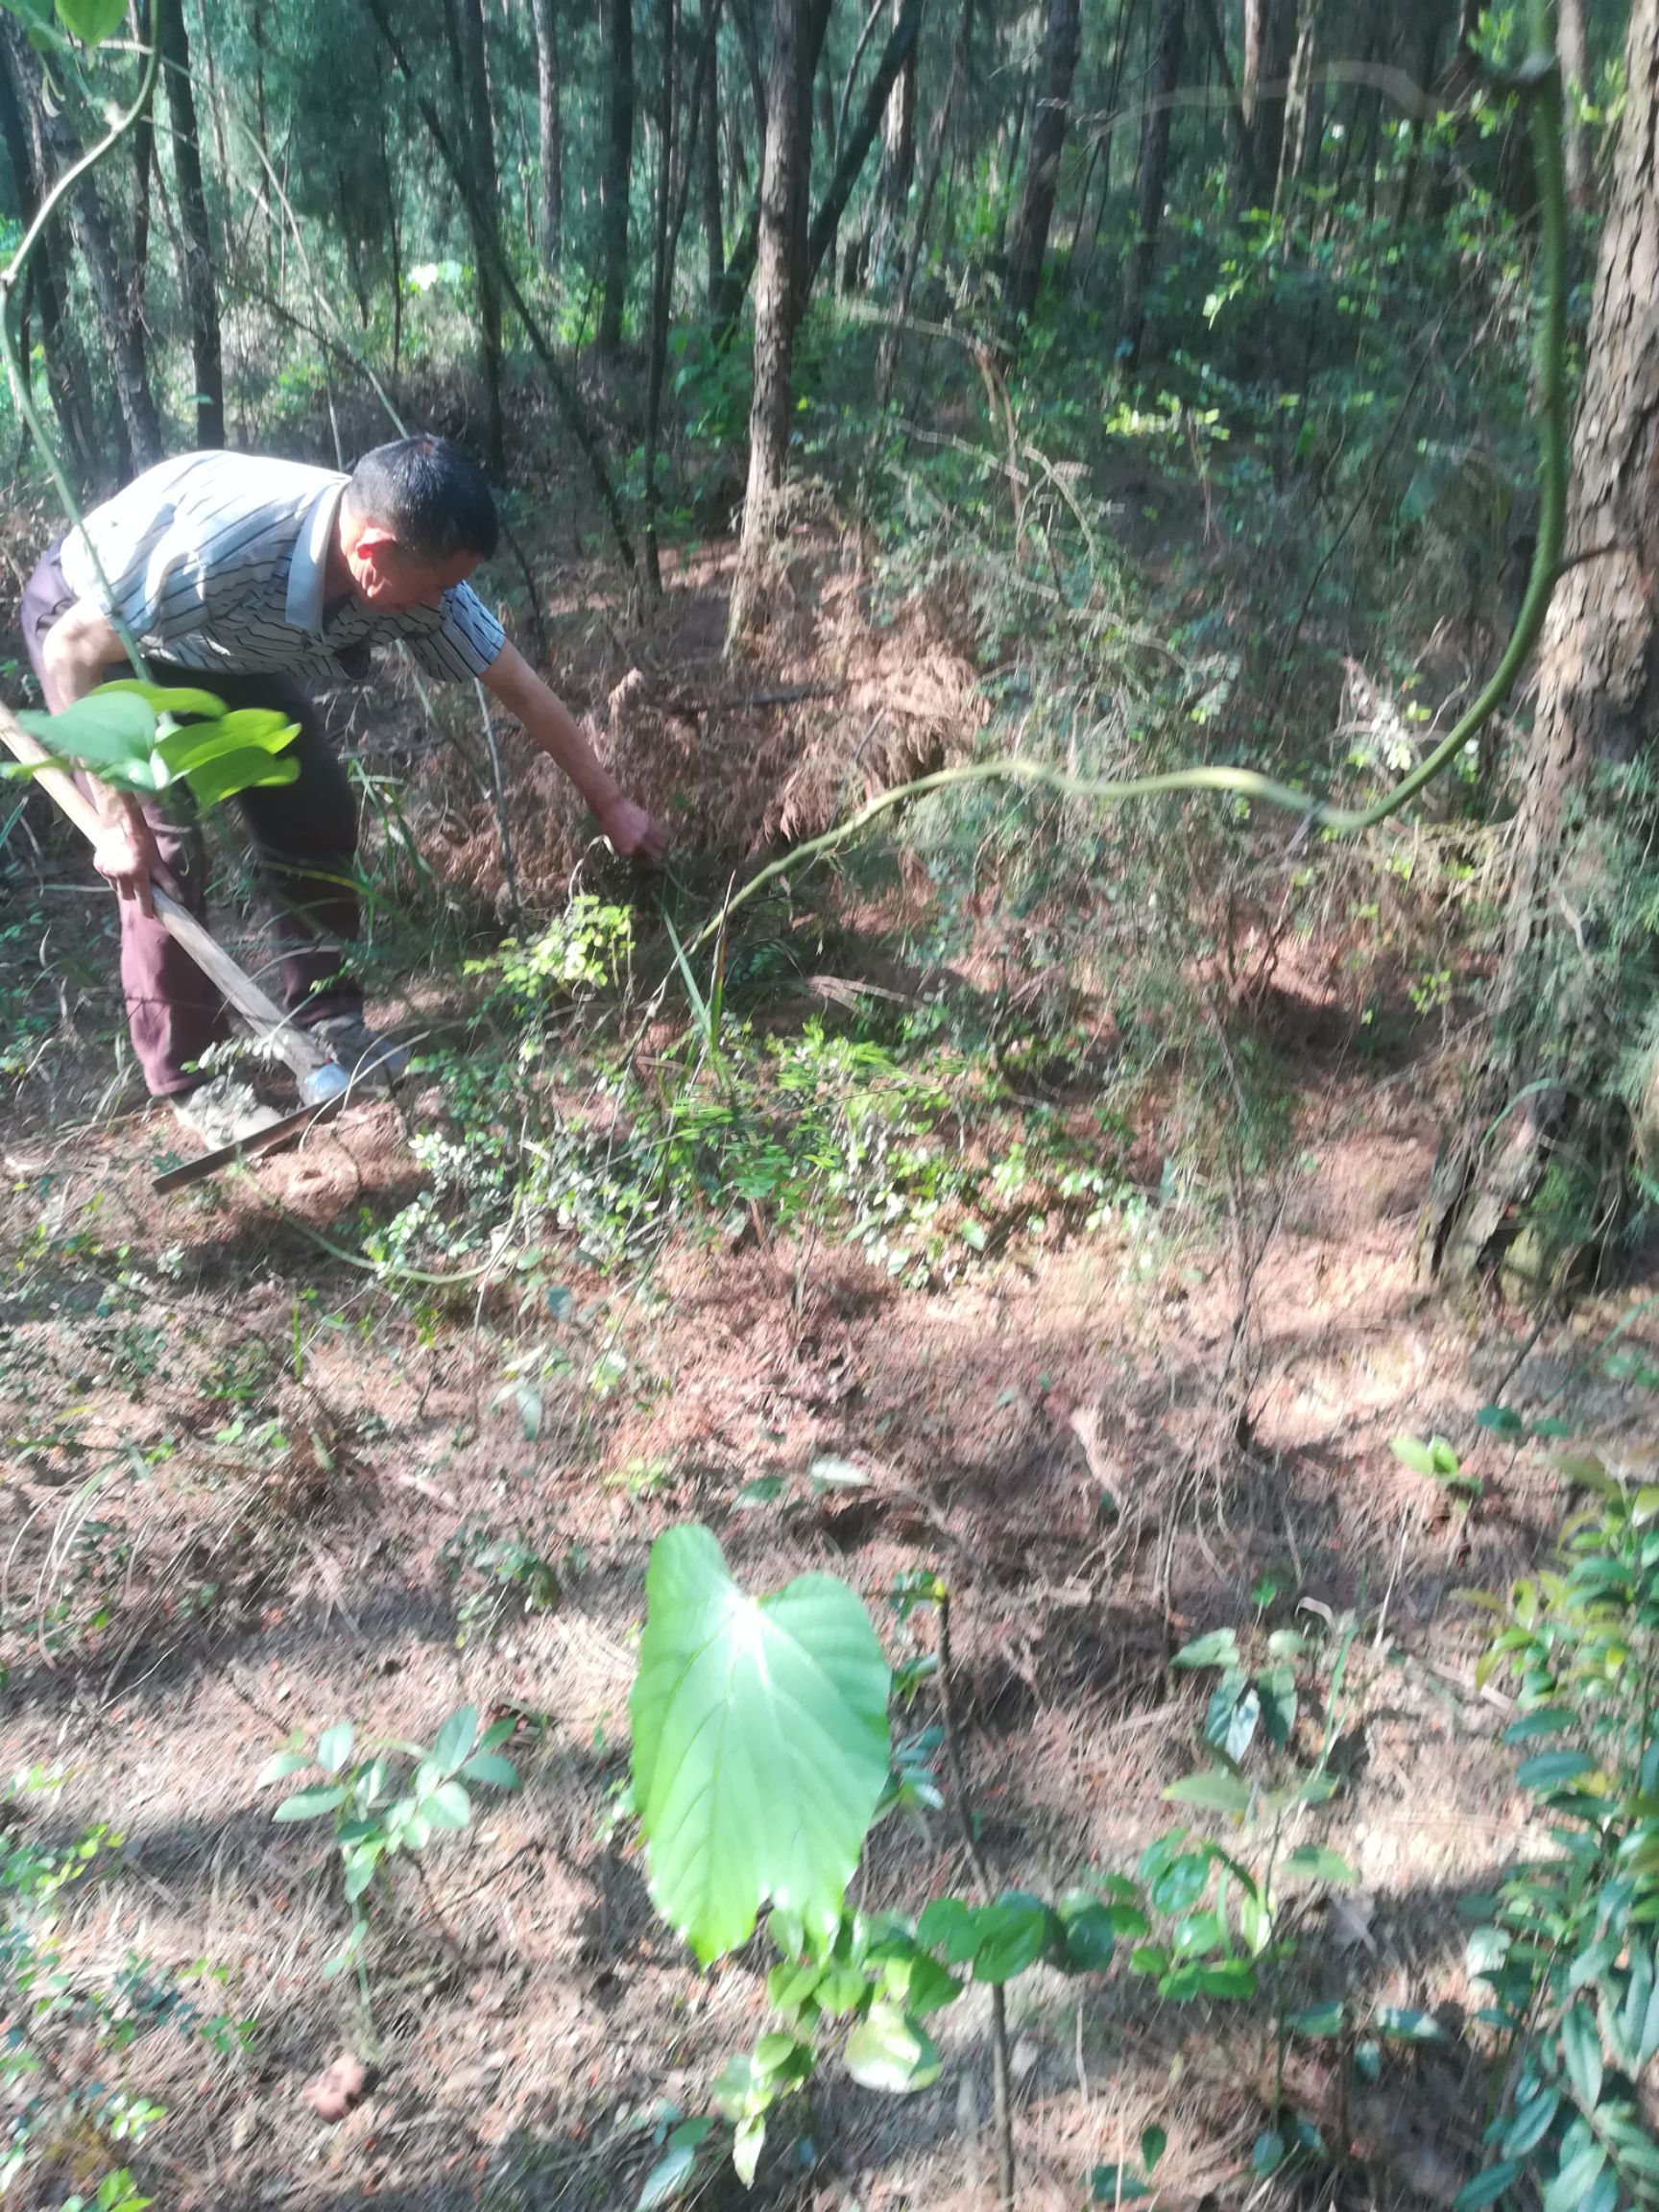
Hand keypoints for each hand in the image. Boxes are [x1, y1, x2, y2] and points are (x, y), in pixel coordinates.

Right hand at [91, 791, 161, 917]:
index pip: (143, 899)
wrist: (122, 823)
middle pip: (127, 896)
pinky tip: (119, 865)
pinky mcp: (99, 865)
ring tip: (130, 874)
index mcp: (137, 875)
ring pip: (116, 888)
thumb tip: (178, 899)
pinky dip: (114, 876)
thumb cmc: (144, 842)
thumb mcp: (157, 862)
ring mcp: (108, 871)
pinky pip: (108, 878)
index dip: (147, 909)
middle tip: (140, 887)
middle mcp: (120, 875)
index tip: (150, 914)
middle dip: (134, 895)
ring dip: (123, 886)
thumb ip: (167, 882)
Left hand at [599, 794, 667, 864]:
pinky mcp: (649, 822)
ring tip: (663, 846)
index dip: (644, 858)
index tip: (645, 856)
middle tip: (658, 856)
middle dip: (657, 856)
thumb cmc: (608, 825)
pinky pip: (661, 831)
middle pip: (655, 855)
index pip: (641, 859)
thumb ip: (625, 849)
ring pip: (662, 843)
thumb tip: (634, 852)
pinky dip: (665, 834)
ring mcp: (645, 833)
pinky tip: (665, 835)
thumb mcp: (613, 842)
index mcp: (628, 850)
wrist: (611, 807)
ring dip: (663, 846)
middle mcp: (639, 843)